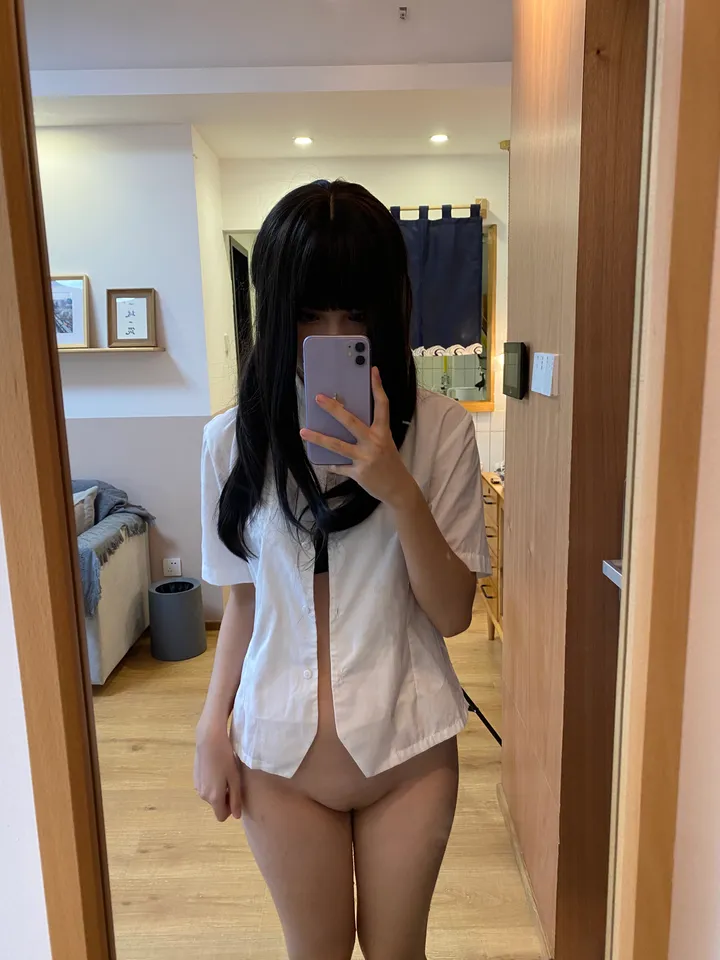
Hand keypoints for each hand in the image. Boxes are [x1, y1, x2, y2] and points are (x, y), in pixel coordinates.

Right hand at [194, 722, 242, 821]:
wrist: (209, 740)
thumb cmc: (225, 758)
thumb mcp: (235, 779)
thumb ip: (236, 799)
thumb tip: (236, 816)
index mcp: (214, 798)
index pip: (221, 816)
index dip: (230, 809)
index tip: (235, 794)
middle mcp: (203, 796)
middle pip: (216, 805)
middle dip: (224, 798)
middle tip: (231, 780)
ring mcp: (197, 787)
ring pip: (211, 796)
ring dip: (218, 790)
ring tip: (225, 772)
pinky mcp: (194, 778)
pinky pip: (205, 787)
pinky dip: (212, 782)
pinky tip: (216, 768)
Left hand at [300, 367, 415, 507]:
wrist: (398, 488)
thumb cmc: (390, 463)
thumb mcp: (385, 443)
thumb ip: (370, 432)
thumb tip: (347, 421)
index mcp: (383, 432)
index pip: (382, 405)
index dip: (377, 387)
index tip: (373, 371)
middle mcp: (374, 443)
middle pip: (350, 422)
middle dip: (333, 409)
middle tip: (319, 398)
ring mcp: (365, 458)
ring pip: (337, 446)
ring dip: (318, 438)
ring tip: (303, 431)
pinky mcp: (358, 473)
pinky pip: (339, 466)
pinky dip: (331, 464)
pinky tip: (323, 461)